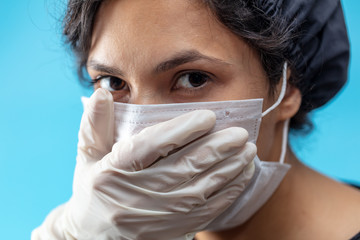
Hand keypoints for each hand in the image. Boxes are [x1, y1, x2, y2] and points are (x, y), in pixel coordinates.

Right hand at [32, 89, 255, 239]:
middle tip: (240, 133)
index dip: (180, 131)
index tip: (208, 116)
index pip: (149, 147)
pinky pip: (206, 212)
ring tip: (248, 150)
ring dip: (228, 170)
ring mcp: (156, 217)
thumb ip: (94, 125)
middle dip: (215, 149)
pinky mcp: (172, 230)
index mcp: (112, 172)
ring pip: (200, 191)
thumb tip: (101, 93)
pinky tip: (242, 175)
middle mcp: (135, 195)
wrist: (93, 237)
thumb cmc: (93, 191)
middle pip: (182, 169)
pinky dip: (228, 193)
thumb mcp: (88, 157)